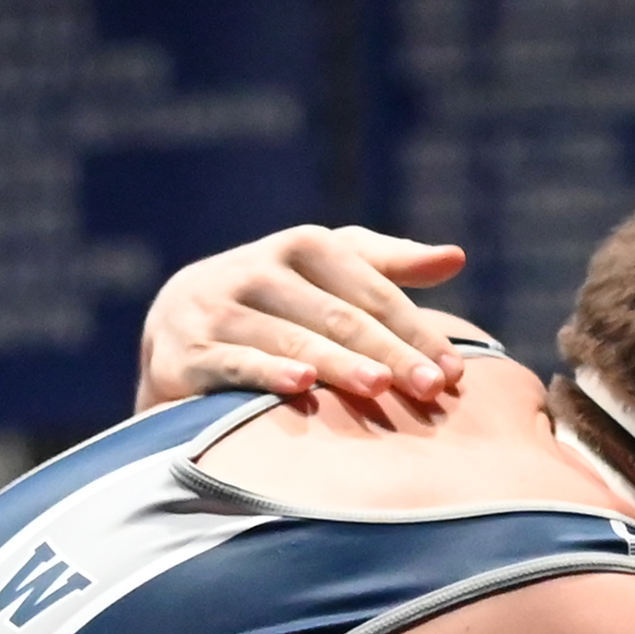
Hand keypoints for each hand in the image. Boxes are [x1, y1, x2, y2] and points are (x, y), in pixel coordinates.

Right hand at [135, 225, 470, 411]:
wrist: (177, 332)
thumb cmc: (274, 304)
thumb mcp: (326, 275)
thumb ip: (387, 266)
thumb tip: (457, 257)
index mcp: (303, 246)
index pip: (371, 290)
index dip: (416, 330)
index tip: (455, 372)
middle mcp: (259, 268)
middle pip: (338, 316)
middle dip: (390, 352)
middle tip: (432, 387)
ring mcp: (219, 308)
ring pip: (292, 339)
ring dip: (339, 364)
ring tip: (380, 387)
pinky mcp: (187, 351)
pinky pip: (235, 363)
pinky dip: (268, 373)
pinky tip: (302, 387)